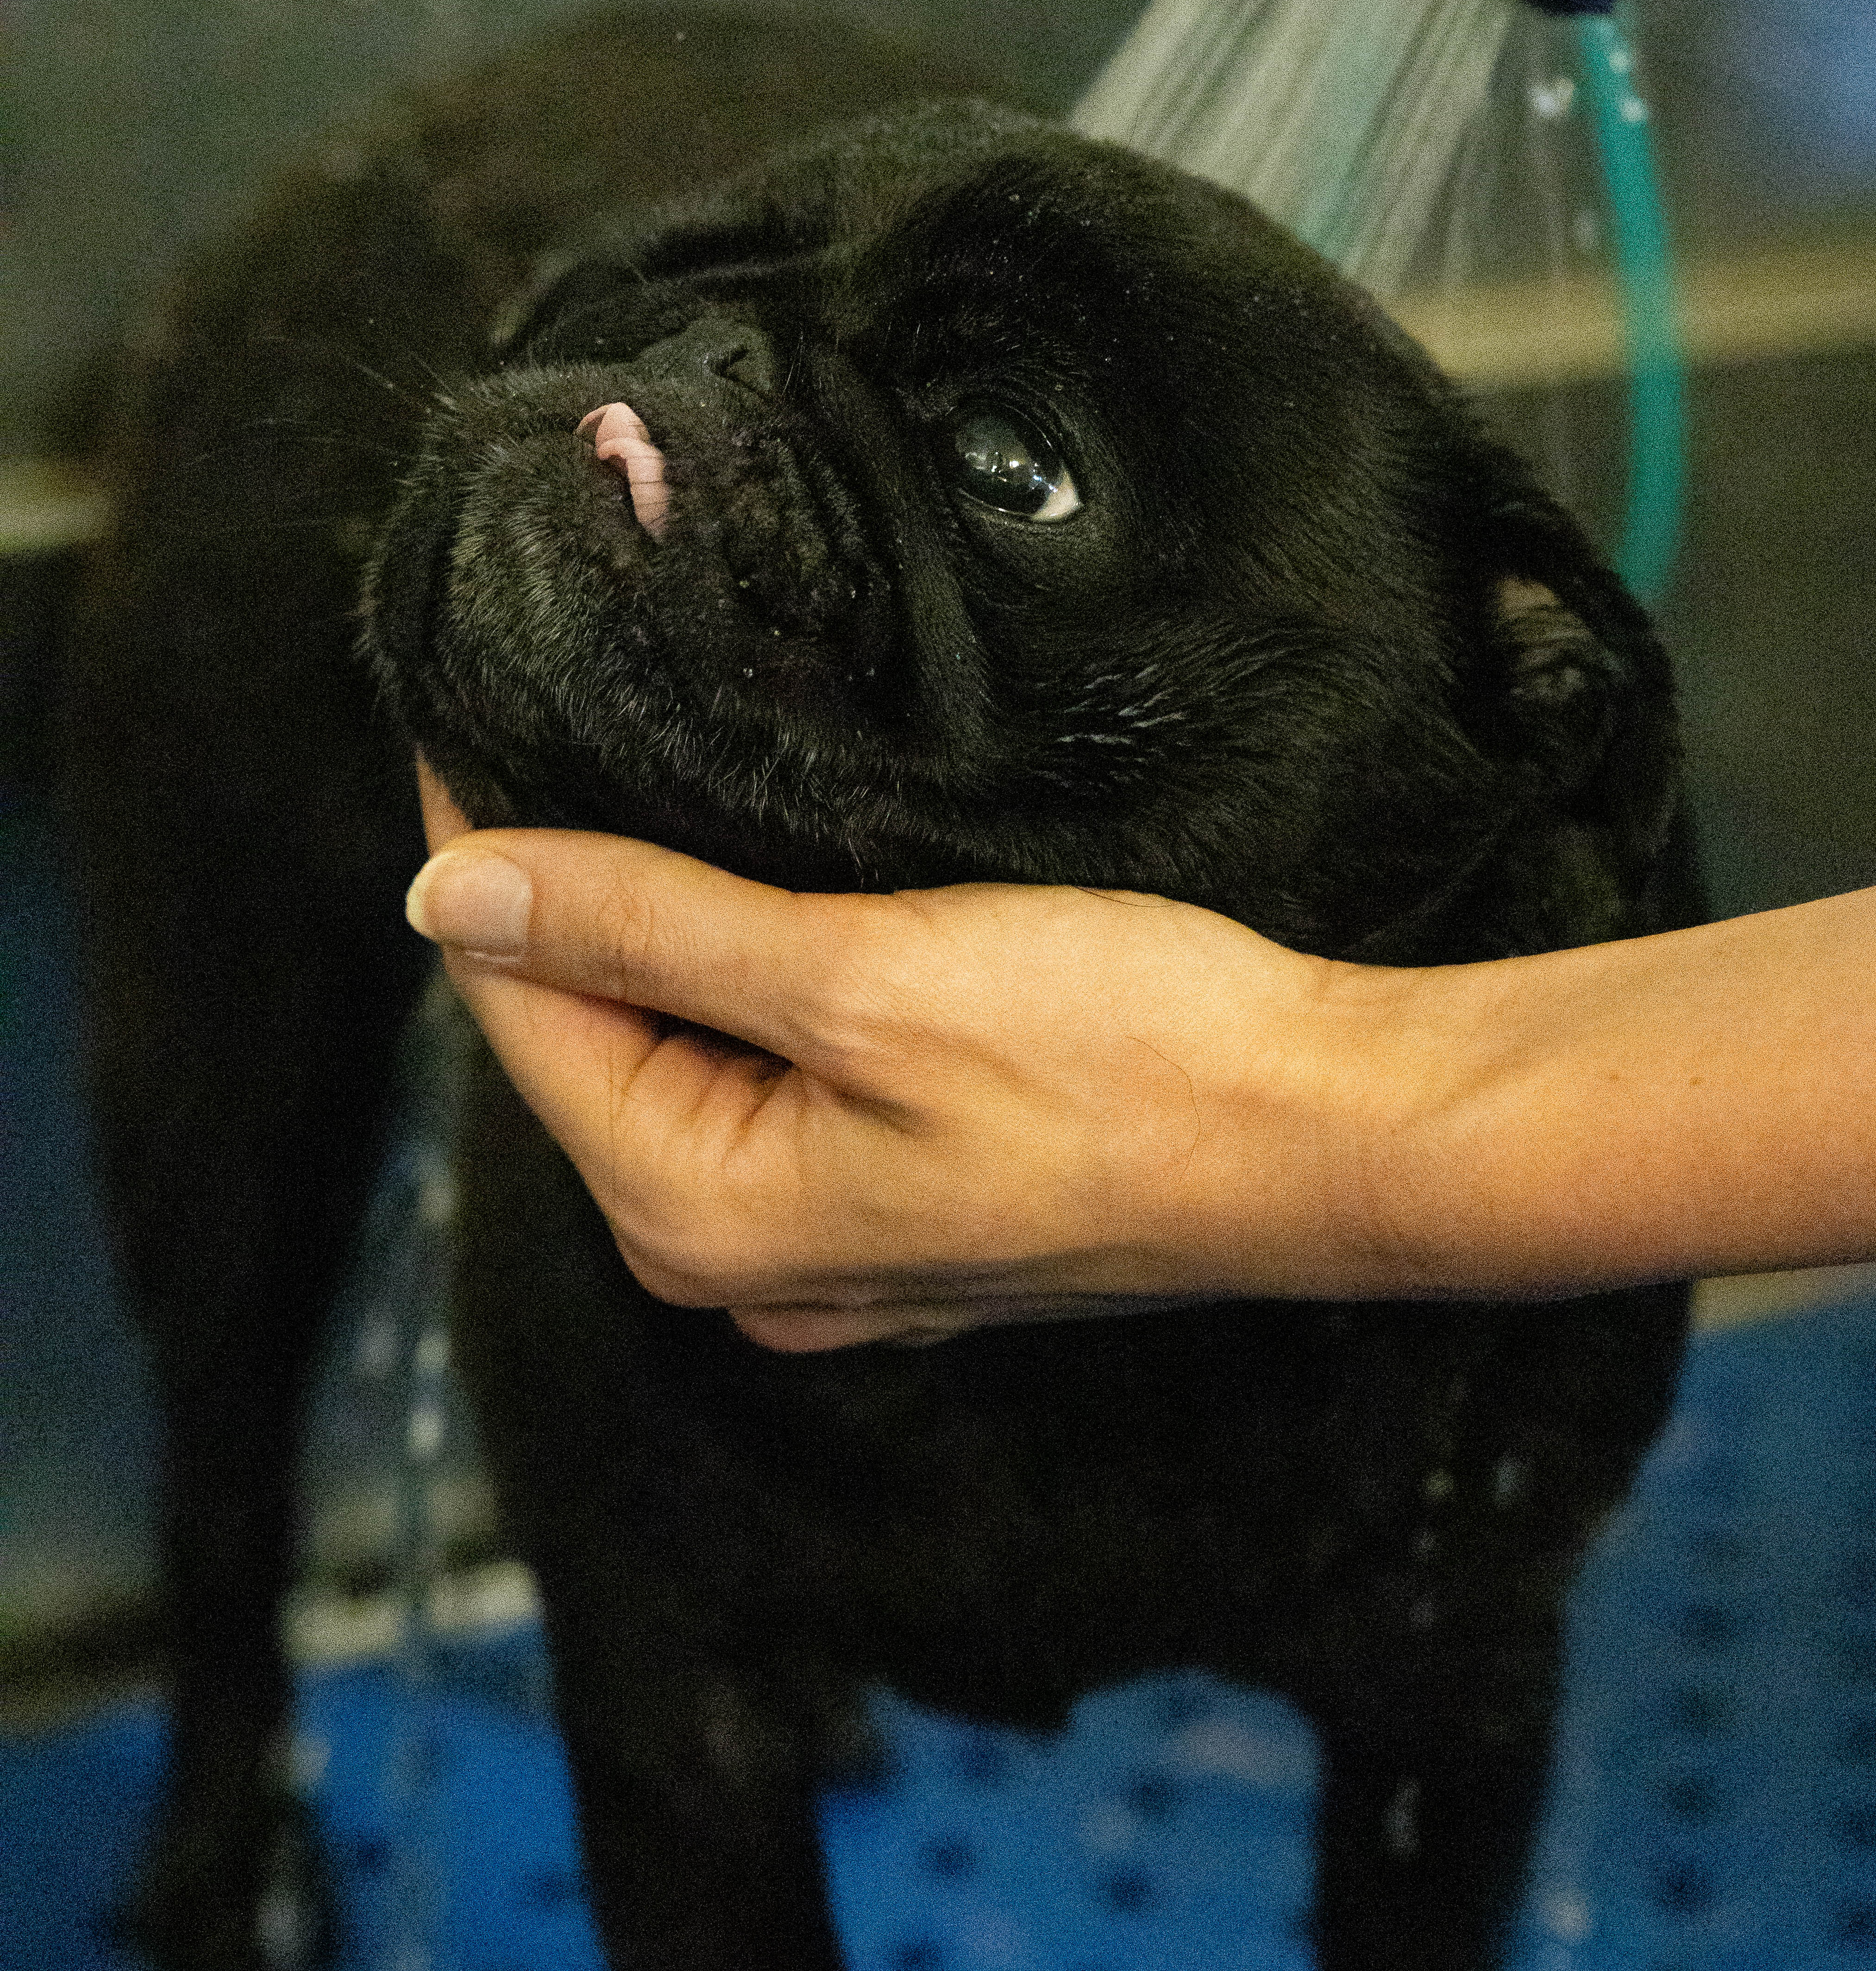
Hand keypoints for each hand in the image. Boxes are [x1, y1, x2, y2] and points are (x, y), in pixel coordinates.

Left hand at [409, 765, 1401, 1352]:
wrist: (1329, 1133)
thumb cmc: (1126, 1063)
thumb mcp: (859, 975)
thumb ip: (645, 930)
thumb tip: (451, 890)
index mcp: (697, 1216)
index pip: (521, 1007)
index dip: (486, 848)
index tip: (470, 710)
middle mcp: (739, 1259)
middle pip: (593, 1039)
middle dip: (576, 886)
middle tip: (570, 714)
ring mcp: (830, 1244)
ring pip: (687, 1054)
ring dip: (671, 927)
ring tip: (666, 776)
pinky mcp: (908, 1201)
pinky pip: (775, 1082)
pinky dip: (761, 985)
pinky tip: (782, 893)